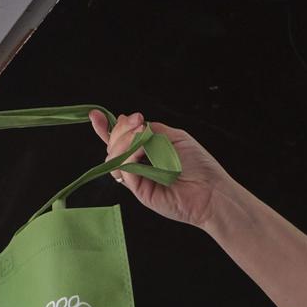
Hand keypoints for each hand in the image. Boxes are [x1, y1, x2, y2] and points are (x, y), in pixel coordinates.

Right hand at [88, 109, 229, 231]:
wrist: (211, 190)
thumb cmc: (199, 164)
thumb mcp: (175, 137)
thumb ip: (152, 130)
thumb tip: (133, 124)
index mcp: (146, 150)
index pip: (120, 138)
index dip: (106, 127)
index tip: (96, 115)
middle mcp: (138, 163)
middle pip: (113, 145)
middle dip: (119, 129)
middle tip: (137, 122)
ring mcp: (137, 178)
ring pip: (113, 158)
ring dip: (123, 141)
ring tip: (140, 134)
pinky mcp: (139, 191)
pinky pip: (124, 170)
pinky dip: (129, 155)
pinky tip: (141, 150)